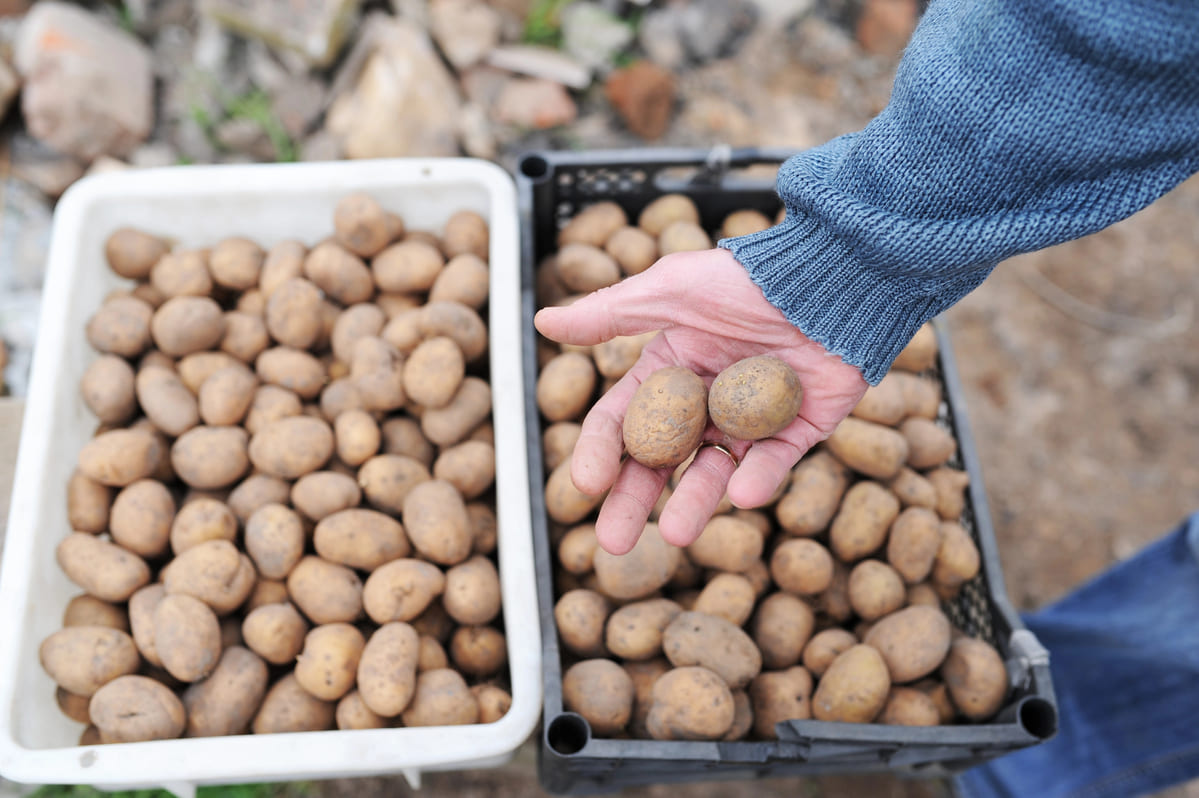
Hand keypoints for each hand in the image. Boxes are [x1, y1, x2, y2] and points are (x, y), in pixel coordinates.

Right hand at [534, 247, 867, 554]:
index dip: (600, 452)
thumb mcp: (670, 290)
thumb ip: (610, 314)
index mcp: (670, 369)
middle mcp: (705, 401)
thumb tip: (542, 322)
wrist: (830, 274)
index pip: (622, 420)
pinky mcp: (800, 429)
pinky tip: (742, 492)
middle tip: (612, 543)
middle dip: (634, 501)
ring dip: (694, 503)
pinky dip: (759, 478)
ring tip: (675, 535)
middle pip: (660, 461)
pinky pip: (775, 461)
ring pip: (715, 470)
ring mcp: (751, 420)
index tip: (585, 484)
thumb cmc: (745, 276)